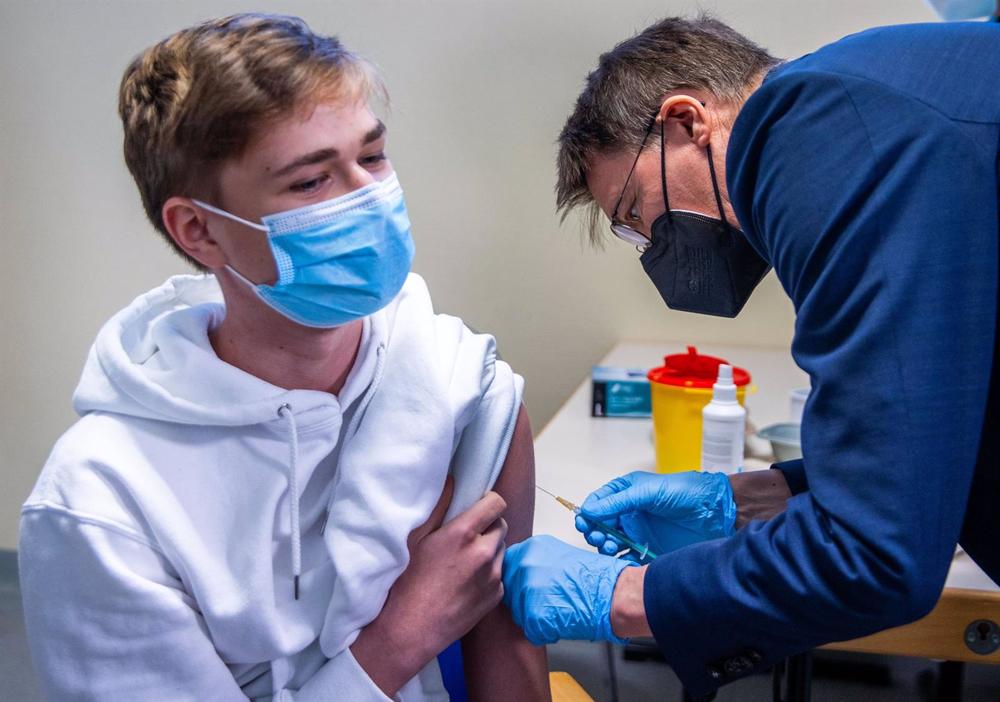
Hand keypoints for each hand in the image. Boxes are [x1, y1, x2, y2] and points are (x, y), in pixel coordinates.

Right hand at [352, 477, 507, 695]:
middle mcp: (484, 552)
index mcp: (464, 533)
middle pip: (501, 525)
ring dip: (489, 550)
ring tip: (464, 561)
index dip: (487, 502)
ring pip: (501, 550)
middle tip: (466, 536)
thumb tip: (453, 480)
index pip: (496, 503)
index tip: (477, 507)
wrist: (410, 630)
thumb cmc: (406, 582)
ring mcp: (493, 576)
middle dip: (487, 526)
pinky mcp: (495, 596)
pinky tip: (466, 582)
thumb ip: (439, 506)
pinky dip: (488, 573)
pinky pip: (499, 574)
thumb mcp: (415, 538)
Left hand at [502, 535, 634, 644]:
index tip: (526, 586)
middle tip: (548, 601)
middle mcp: (526, 565)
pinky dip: (545, 632)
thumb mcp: (559, 555)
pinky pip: (531, 630)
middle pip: (510, 591)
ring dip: (534, 617)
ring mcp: (528, 590)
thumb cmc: (596, 578)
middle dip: (524, 600)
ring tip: (557, 610)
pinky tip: (561, 622)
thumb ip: (535, 562)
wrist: (614, 594)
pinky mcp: (534, 615)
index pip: (507, 567)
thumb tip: (522, 574)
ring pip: (518, 612)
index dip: (517, 581)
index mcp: (532, 548)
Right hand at [575, 471, 735, 558]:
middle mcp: (630, 513)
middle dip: (594, 531)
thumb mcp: (649, 491)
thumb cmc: (686, 492)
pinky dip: (620, 562)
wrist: (717, 513)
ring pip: (611, 543)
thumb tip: (590, 509)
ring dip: (605, 546)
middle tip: (596, 537)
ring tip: (610, 547)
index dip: (588, 513)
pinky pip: (627, 559)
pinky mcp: (649, 551)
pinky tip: (622, 561)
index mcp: (627, 494)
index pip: (599, 503)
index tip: (583, 522)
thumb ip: (619, 501)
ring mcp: (639, 533)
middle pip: (601, 525)